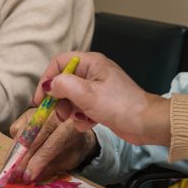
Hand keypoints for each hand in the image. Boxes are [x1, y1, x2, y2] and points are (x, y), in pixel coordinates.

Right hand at [8, 108, 99, 182]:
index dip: (37, 161)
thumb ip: (52, 167)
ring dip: (14, 154)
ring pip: (21, 135)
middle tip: (13, 177)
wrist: (76, 127)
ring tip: (11, 170)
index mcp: (70, 128)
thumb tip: (32, 176)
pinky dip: (14, 143)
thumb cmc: (74, 147)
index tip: (27, 176)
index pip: (51, 146)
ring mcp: (40, 112)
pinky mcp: (28, 113)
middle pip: (32, 140)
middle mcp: (55, 116)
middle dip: (21, 161)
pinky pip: (16, 129)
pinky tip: (18, 153)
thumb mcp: (69, 160)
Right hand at [36, 52, 170, 146]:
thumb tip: (48, 86)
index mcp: (91, 62)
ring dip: (70, 110)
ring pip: (72, 97)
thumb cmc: (119, 105)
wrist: (146, 124)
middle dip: (59, 99)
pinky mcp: (101, 104)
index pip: (59, 63)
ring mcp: (98, 88)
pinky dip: (82, 117)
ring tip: (77, 119)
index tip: (40, 99)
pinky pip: (82, 108)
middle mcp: (93, 72)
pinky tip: (88, 123)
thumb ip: (64, 86)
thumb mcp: (87, 94)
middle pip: (64, 81)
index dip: (47, 79)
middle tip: (59, 114)